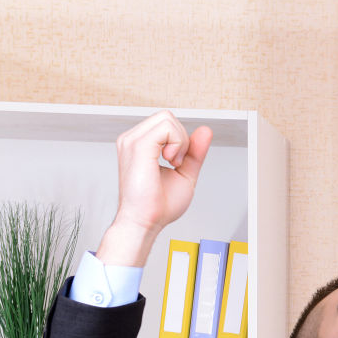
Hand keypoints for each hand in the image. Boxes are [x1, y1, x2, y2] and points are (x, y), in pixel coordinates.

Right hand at [97, 110, 212, 266]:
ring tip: (172, 163)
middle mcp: (132, 138)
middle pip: (167, 116)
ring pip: (167, 118)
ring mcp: (131, 140)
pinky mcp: (137, 146)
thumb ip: (195, 152)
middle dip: (182, 138)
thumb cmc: (158, 205)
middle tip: (176, 163)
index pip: (166, 123)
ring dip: (180, 142)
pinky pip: (166, 127)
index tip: (178, 162)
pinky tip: (171, 162)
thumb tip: (206, 130)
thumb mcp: (185, 173)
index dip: (181, 140)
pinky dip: (178, 144)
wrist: (145, 222)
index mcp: (139, 143)